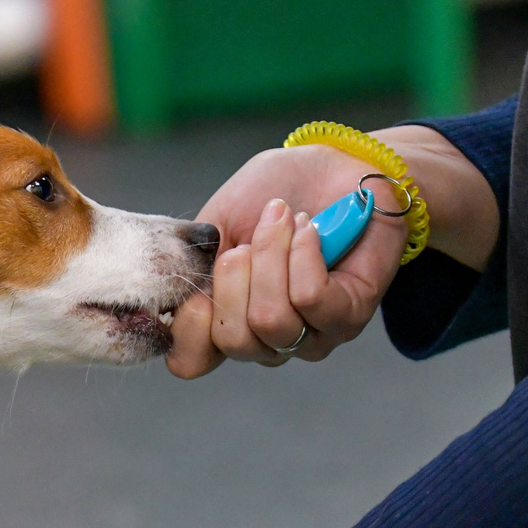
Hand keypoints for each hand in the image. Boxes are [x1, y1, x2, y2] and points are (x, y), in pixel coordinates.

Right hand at [168, 127, 499, 378]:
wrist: (334, 165)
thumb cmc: (275, 191)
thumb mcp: (216, 225)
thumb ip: (191, 268)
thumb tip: (179, 304)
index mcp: (227, 321)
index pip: (192, 361)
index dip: (188, 326)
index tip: (202, 272)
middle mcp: (268, 340)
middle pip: (234, 340)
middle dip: (234, 275)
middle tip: (249, 237)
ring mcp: (310, 336)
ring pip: (270, 319)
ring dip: (271, 257)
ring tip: (283, 220)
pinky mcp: (348, 317)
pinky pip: (309, 300)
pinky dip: (302, 255)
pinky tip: (310, 230)